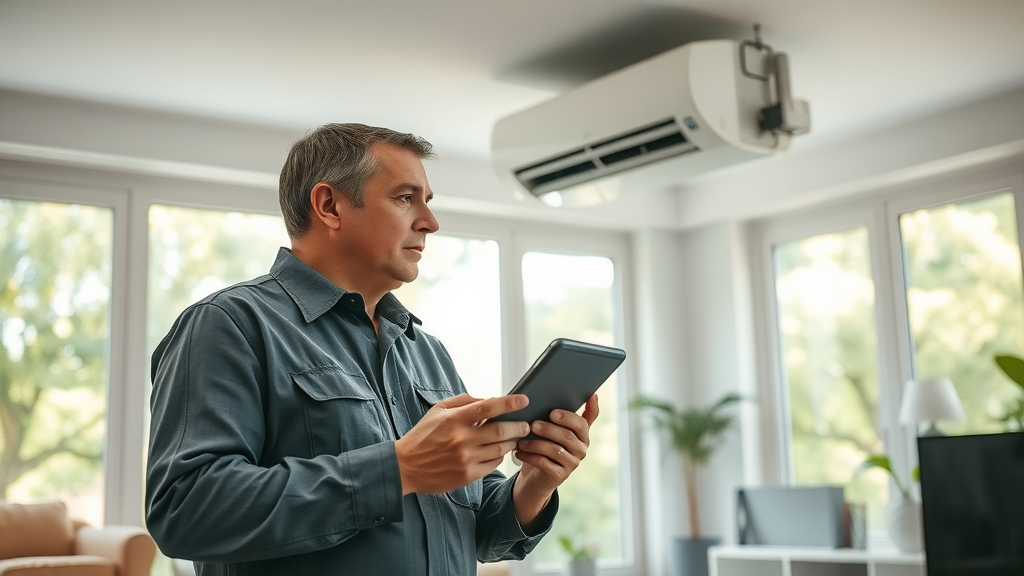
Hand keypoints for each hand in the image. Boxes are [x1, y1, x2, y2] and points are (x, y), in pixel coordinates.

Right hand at [395, 393, 529, 494]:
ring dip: (512, 442)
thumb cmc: (423, 435)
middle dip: (518, 426)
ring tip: (515, 437)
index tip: (523, 400)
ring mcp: (465, 459)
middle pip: (500, 431)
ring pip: (500, 449)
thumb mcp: (438, 410)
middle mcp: (461, 439)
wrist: (406, 466)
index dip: (508, 403)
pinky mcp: (467, 475)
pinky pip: (493, 464)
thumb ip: (463, 401)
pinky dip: (500, 456)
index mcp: (454, 420)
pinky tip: (499, 450)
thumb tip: (488, 400)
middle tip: (526, 424)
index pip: (487, 408)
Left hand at [512, 394, 599, 529]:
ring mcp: (572, 462)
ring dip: (536, 444)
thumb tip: (548, 392)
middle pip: (568, 436)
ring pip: (556, 450)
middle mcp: (581, 447)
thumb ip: (556, 414)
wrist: (536, 475)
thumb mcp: (551, 428)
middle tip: (533, 424)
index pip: (583, 422)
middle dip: (549, 429)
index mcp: (581, 432)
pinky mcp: (560, 475)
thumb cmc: (543, 444)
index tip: (554, 412)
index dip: (571, 416)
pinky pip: (545, 464)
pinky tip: (518, 452)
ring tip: (521, 440)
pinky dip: (530, 457)